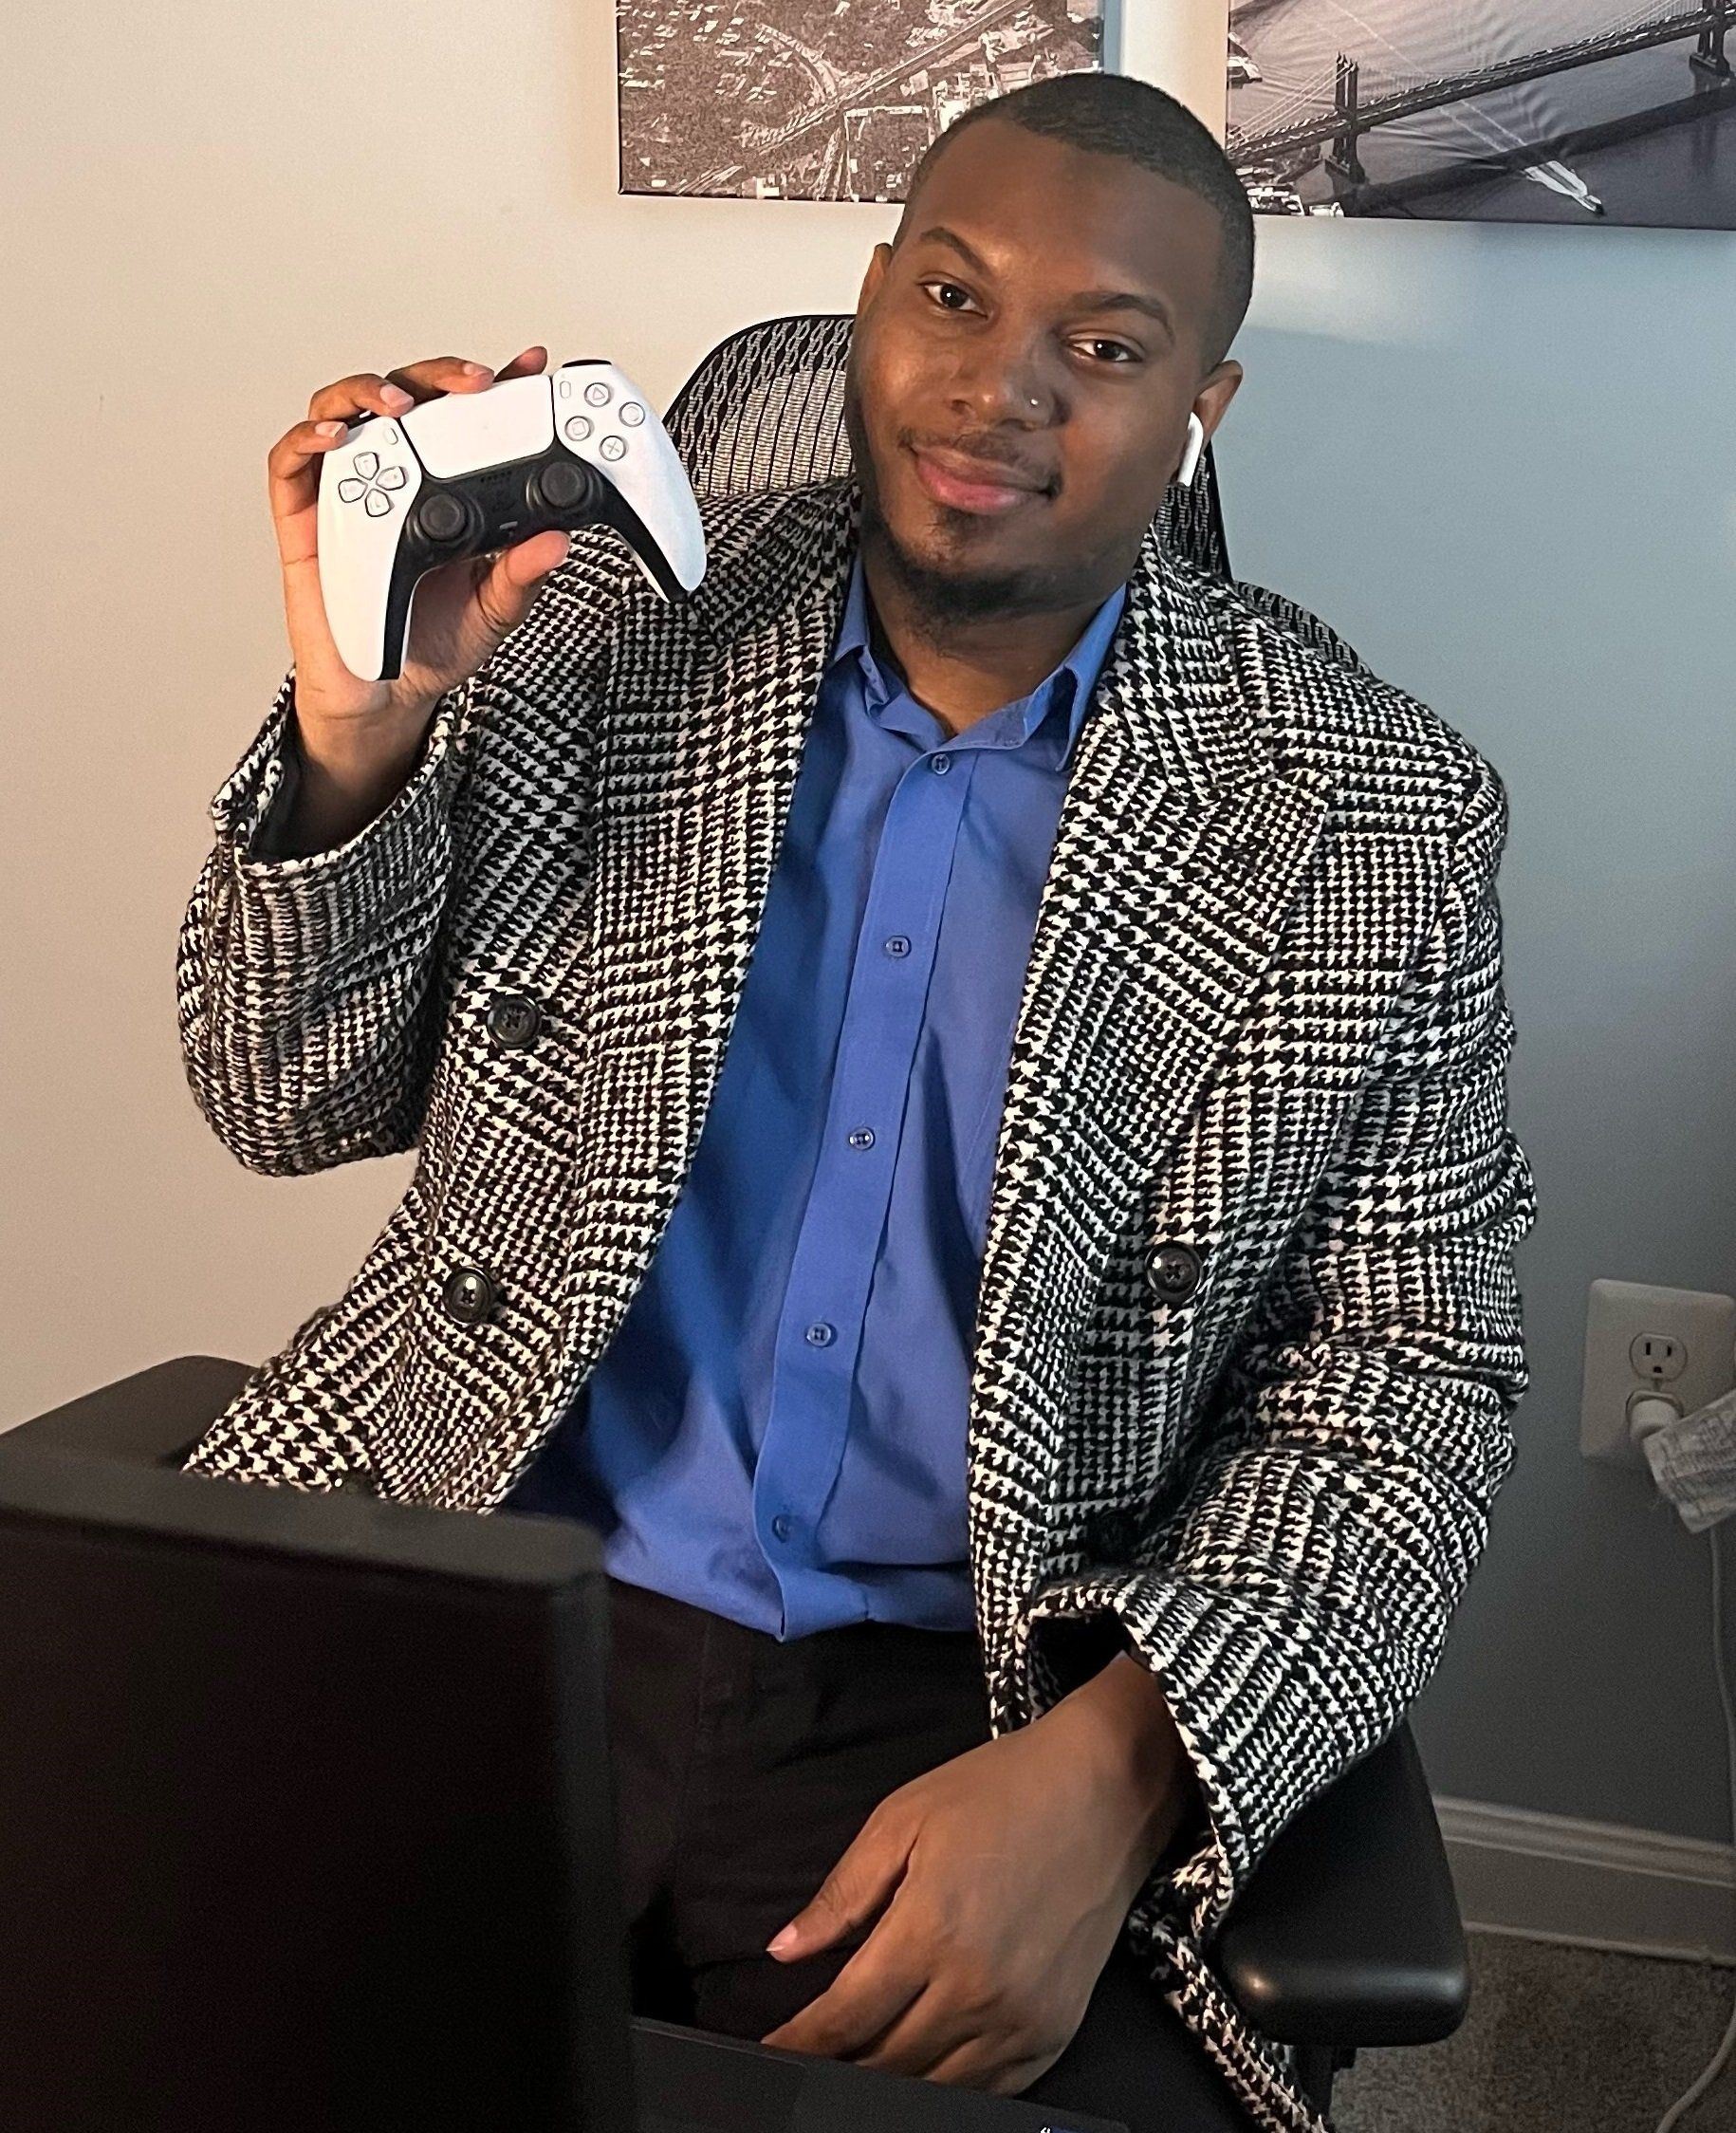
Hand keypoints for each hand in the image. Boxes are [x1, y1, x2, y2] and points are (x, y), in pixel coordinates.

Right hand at [268, 346, 569, 731]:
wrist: (388, 695)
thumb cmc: (435, 643)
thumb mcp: (495, 609)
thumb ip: (522, 574)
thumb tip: (557, 540)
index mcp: (443, 486)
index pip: (466, 419)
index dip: (494, 384)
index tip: (530, 364)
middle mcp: (393, 475)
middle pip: (407, 395)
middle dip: (438, 376)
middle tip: (473, 383)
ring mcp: (345, 490)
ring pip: (343, 409)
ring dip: (369, 392)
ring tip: (400, 405)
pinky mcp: (301, 518)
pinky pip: (290, 462)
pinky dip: (308, 439)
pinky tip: (337, 438)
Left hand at [759, 1653, 1201, 2093]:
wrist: (1106, 1791)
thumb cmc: (1001, 1792)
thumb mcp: (904, 1819)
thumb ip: (842, 1895)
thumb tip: (784, 1951)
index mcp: (929, 1931)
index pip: (844, 2019)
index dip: (798, 2043)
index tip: (769, 2052)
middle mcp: (975, 1989)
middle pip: (883, 2064)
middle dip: (833, 2067)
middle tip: (803, 2061)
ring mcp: (1020, 2019)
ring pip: (932, 2087)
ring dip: (885, 2083)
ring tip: (851, 2070)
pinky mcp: (1054, 2032)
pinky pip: (989, 2090)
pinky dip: (946, 2090)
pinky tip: (919, 2074)